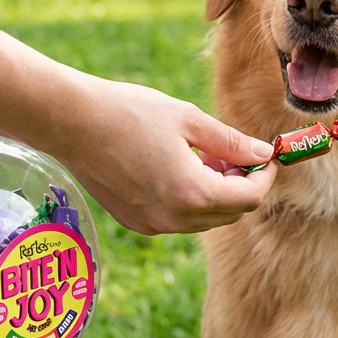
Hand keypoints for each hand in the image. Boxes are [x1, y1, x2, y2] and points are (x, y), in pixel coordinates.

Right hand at [51, 73, 276, 234]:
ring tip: (201, 154)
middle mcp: (174, 219)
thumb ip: (232, 142)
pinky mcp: (135, 221)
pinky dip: (189, 198)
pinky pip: (177, 218)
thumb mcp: (189, 119)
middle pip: (230, 213)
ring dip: (215, 191)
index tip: (266, 155)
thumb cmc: (129, 113)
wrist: (70, 122)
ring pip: (204, 218)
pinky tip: (175, 166)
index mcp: (193, 193)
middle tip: (232, 151)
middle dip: (241, 184)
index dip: (265, 177)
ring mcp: (152, 224)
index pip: (250, 198)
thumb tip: (264, 153)